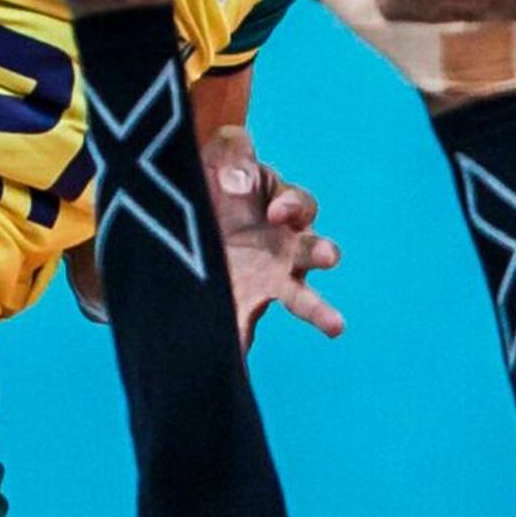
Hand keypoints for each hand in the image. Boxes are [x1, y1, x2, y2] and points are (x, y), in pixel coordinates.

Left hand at [207, 125, 344, 342]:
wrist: (179, 225)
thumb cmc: (213, 185)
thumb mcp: (220, 156)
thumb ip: (233, 154)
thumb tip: (238, 184)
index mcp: (282, 210)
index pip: (301, 206)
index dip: (293, 205)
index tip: (277, 211)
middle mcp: (284, 248)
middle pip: (314, 251)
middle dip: (321, 253)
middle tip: (328, 258)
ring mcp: (266, 282)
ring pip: (302, 298)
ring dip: (319, 310)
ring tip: (336, 326)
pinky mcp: (241, 307)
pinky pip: (247, 330)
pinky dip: (245, 346)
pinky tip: (240, 362)